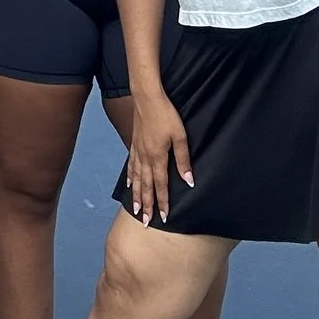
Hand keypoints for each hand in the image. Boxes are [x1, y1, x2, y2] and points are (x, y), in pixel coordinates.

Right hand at [123, 90, 193, 223]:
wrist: (147, 97)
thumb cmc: (166, 115)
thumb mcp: (180, 137)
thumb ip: (183, 160)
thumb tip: (188, 181)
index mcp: (157, 157)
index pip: (161, 185)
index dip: (163, 202)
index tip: (163, 218)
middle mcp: (145, 157)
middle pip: (146, 186)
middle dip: (147, 205)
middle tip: (145, 221)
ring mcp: (138, 151)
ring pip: (137, 179)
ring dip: (137, 195)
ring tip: (137, 209)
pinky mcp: (135, 144)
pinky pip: (131, 166)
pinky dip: (130, 178)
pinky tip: (129, 184)